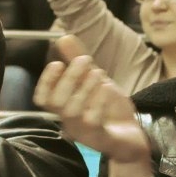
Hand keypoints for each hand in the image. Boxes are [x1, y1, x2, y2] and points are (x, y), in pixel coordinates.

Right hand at [34, 35, 150, 163]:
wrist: (133, 137)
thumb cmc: (110, 109)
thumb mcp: (95, 80)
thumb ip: (78, 61)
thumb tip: (63, 38)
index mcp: (65, 108)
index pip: (42, 99)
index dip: (46, 81)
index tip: (58, 63)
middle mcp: (70, 122)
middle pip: (56, 102)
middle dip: (70, 77)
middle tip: (86, 60)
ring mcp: (84, 132)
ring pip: (72, 110)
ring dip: (85, 86)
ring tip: (100, 73)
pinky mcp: (100, 138)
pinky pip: (93, 120)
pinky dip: (100, 100)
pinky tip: (108, 88)